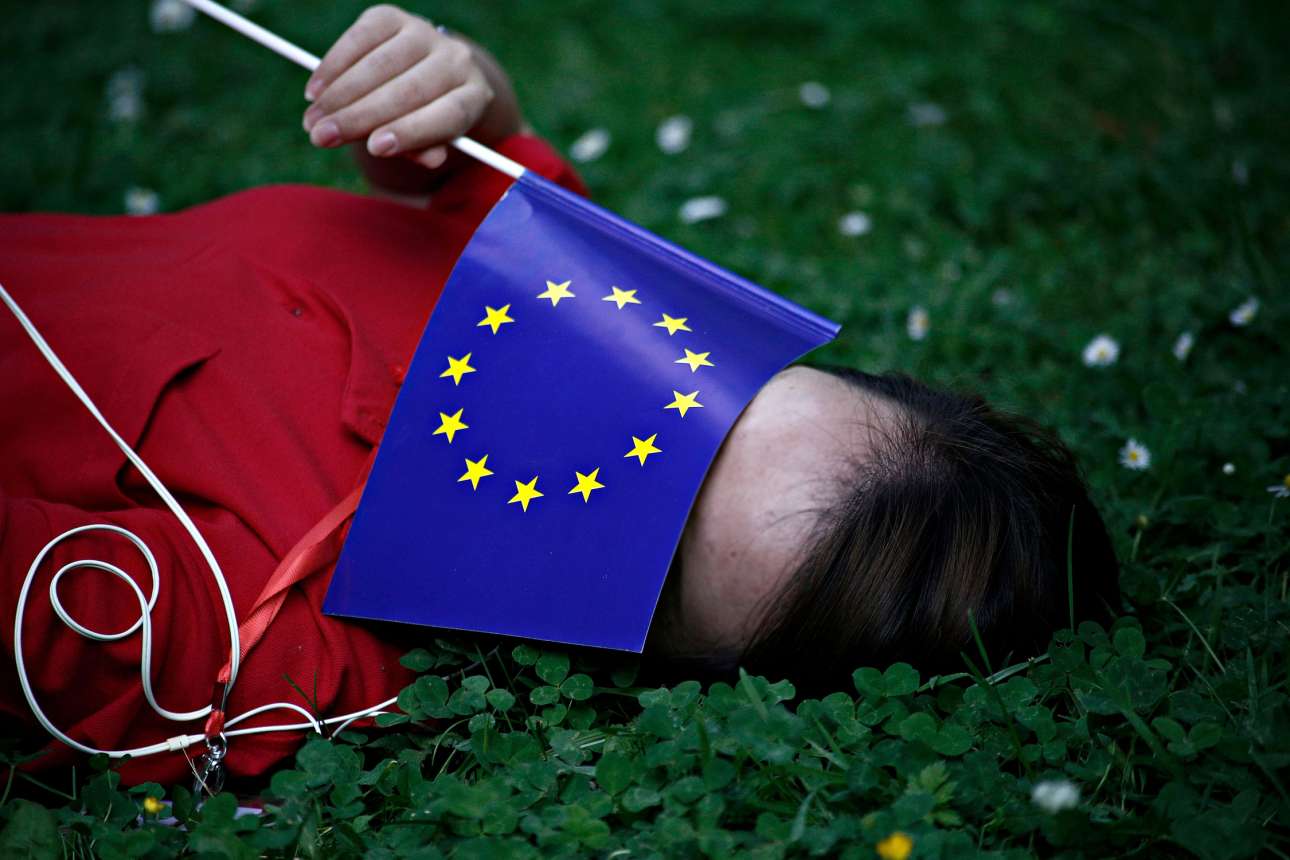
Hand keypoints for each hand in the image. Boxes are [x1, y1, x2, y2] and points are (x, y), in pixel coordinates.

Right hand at [302, 5, 515, 168]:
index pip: (449, 115)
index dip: (412, 132)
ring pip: (379, 66)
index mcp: (473, 95)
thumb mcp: (431, 138)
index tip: (375, 148)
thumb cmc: (426, 114)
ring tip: (312, 122)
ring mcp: (424, 33)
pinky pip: (358, 40)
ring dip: (338, 96)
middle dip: (359, 117)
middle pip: (408, 92)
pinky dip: (333, 67)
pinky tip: (316, 91)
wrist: (425, 69)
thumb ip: (427, 149)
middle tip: (323, 138)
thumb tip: (427, 160)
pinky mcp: (392, 17)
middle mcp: (456, 60)